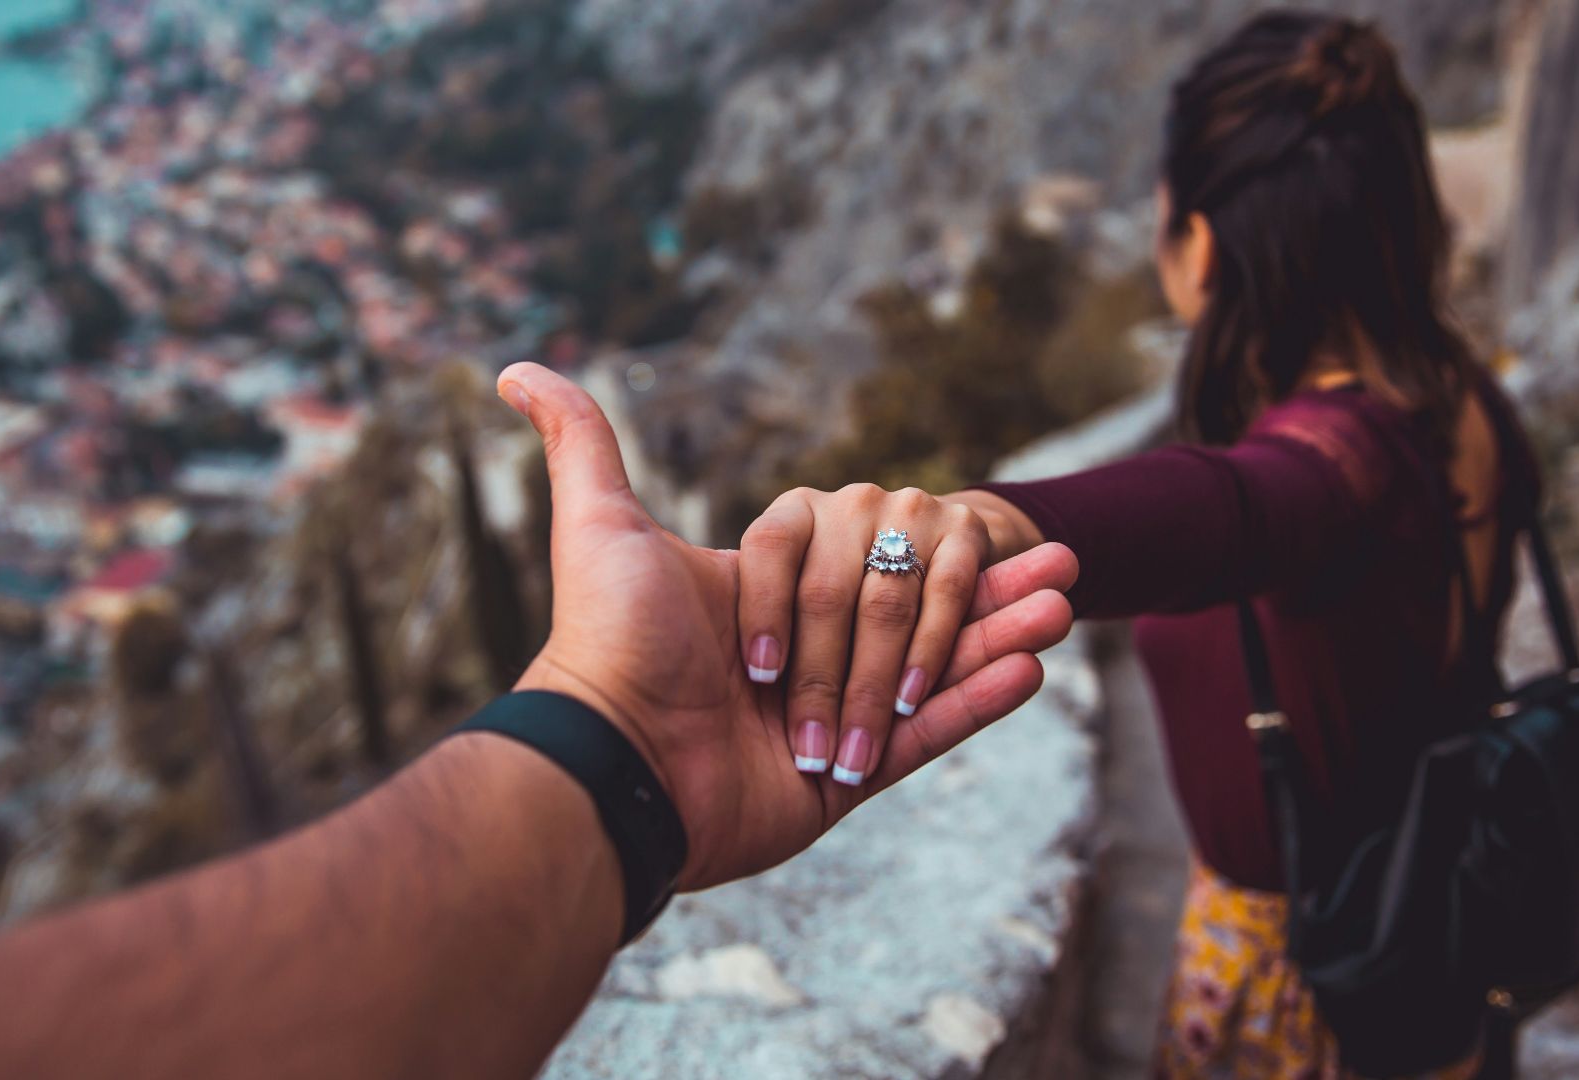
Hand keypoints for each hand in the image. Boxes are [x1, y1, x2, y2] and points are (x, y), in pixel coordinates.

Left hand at [495, 363, 1077, 890]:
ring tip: (1065, 604)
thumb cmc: (610, 637)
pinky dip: (979, 701)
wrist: (618, 758)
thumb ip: (580, 441)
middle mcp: (801, 658)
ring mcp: (828, 720)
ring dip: (1000, 635)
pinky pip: (929, 737)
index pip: (859, 564)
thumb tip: (513, 363)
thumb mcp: (599, 523)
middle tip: (1061, 566)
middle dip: (987, 594)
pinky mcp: (849, 780)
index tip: (981, 524)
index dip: (920, 551)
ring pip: (934, 670)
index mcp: (765, 603)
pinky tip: (1034, 660)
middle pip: (913, 613)